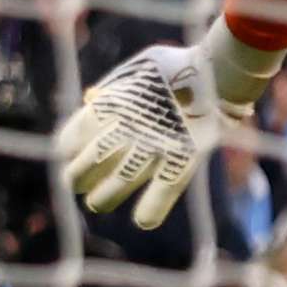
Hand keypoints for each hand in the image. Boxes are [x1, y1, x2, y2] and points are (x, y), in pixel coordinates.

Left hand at [57, 37, 262, 229]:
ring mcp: (154, 147)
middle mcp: (126, 130)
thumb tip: (93, 100)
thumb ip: (117, 88)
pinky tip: (144, 220)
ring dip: (104, 197)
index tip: (70, 152)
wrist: (218, 68)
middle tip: (78, 184)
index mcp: (110, 106)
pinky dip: (153, 209)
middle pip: (89, 163)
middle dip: (78, 177)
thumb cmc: (179, 66)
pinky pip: (164, 190)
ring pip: (118, 184)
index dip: (68, 148)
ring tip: (96, 202)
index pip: (72, 138)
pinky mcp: (183, 158)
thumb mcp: (139, 69)